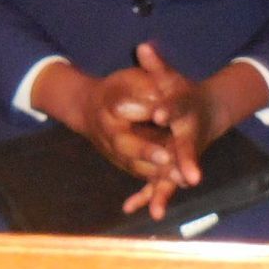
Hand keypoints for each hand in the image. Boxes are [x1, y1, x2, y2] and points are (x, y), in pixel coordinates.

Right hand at [35, 61, 174, 177]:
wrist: (88, 108)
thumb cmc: (118, 88)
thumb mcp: (132, 78)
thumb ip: (147, 79)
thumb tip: (160, 88)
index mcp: (109, 104)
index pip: (124, 106)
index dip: (143, 110)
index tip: (160, 115)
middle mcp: (108, 131)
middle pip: (125, 144)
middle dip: (146, 151)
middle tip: (167, 157)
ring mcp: (113, 150)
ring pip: (134, 165)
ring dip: (155, 173)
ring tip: (180, 178)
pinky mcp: (123, 162)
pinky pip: (138, 175)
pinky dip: (151, 187)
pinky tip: (172, 190)